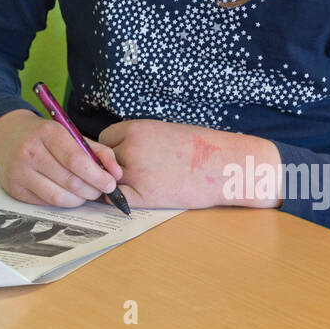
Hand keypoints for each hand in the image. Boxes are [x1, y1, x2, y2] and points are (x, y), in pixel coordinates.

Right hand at [0, 109, 122, 208]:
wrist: (7, 136)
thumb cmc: (44, 136)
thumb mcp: (70, 134)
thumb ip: (97, 151)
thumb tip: (117, 173)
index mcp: (47, 132)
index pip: (76, 160)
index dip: (96, 175)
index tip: (110, 183)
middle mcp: (30, 152)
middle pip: (69, 181)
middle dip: (91, 190)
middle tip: (100, 190)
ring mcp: (19, 172)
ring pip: (58, 197)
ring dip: (79, 199)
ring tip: (85, 193)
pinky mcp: (14, 189)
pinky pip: (46, 203)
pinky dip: (63, 202)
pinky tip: (68, 194)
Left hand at [97, 119, 282, 209]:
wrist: (226, 166)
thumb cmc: (200, 148)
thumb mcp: (164, 131)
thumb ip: (140, 139)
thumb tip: (120, 151)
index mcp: (136, 129)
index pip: (105, 140)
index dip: (113, 149)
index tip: (125, 156)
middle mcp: (131, 149)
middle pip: (103, 160)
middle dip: (114, 166)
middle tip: (133, 172)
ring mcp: (135, 173)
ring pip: (107, 179)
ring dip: (117, 182)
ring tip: (139, 184)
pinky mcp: (144, 196)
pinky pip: (116, 198)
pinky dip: (121, 199)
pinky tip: (138, 196)